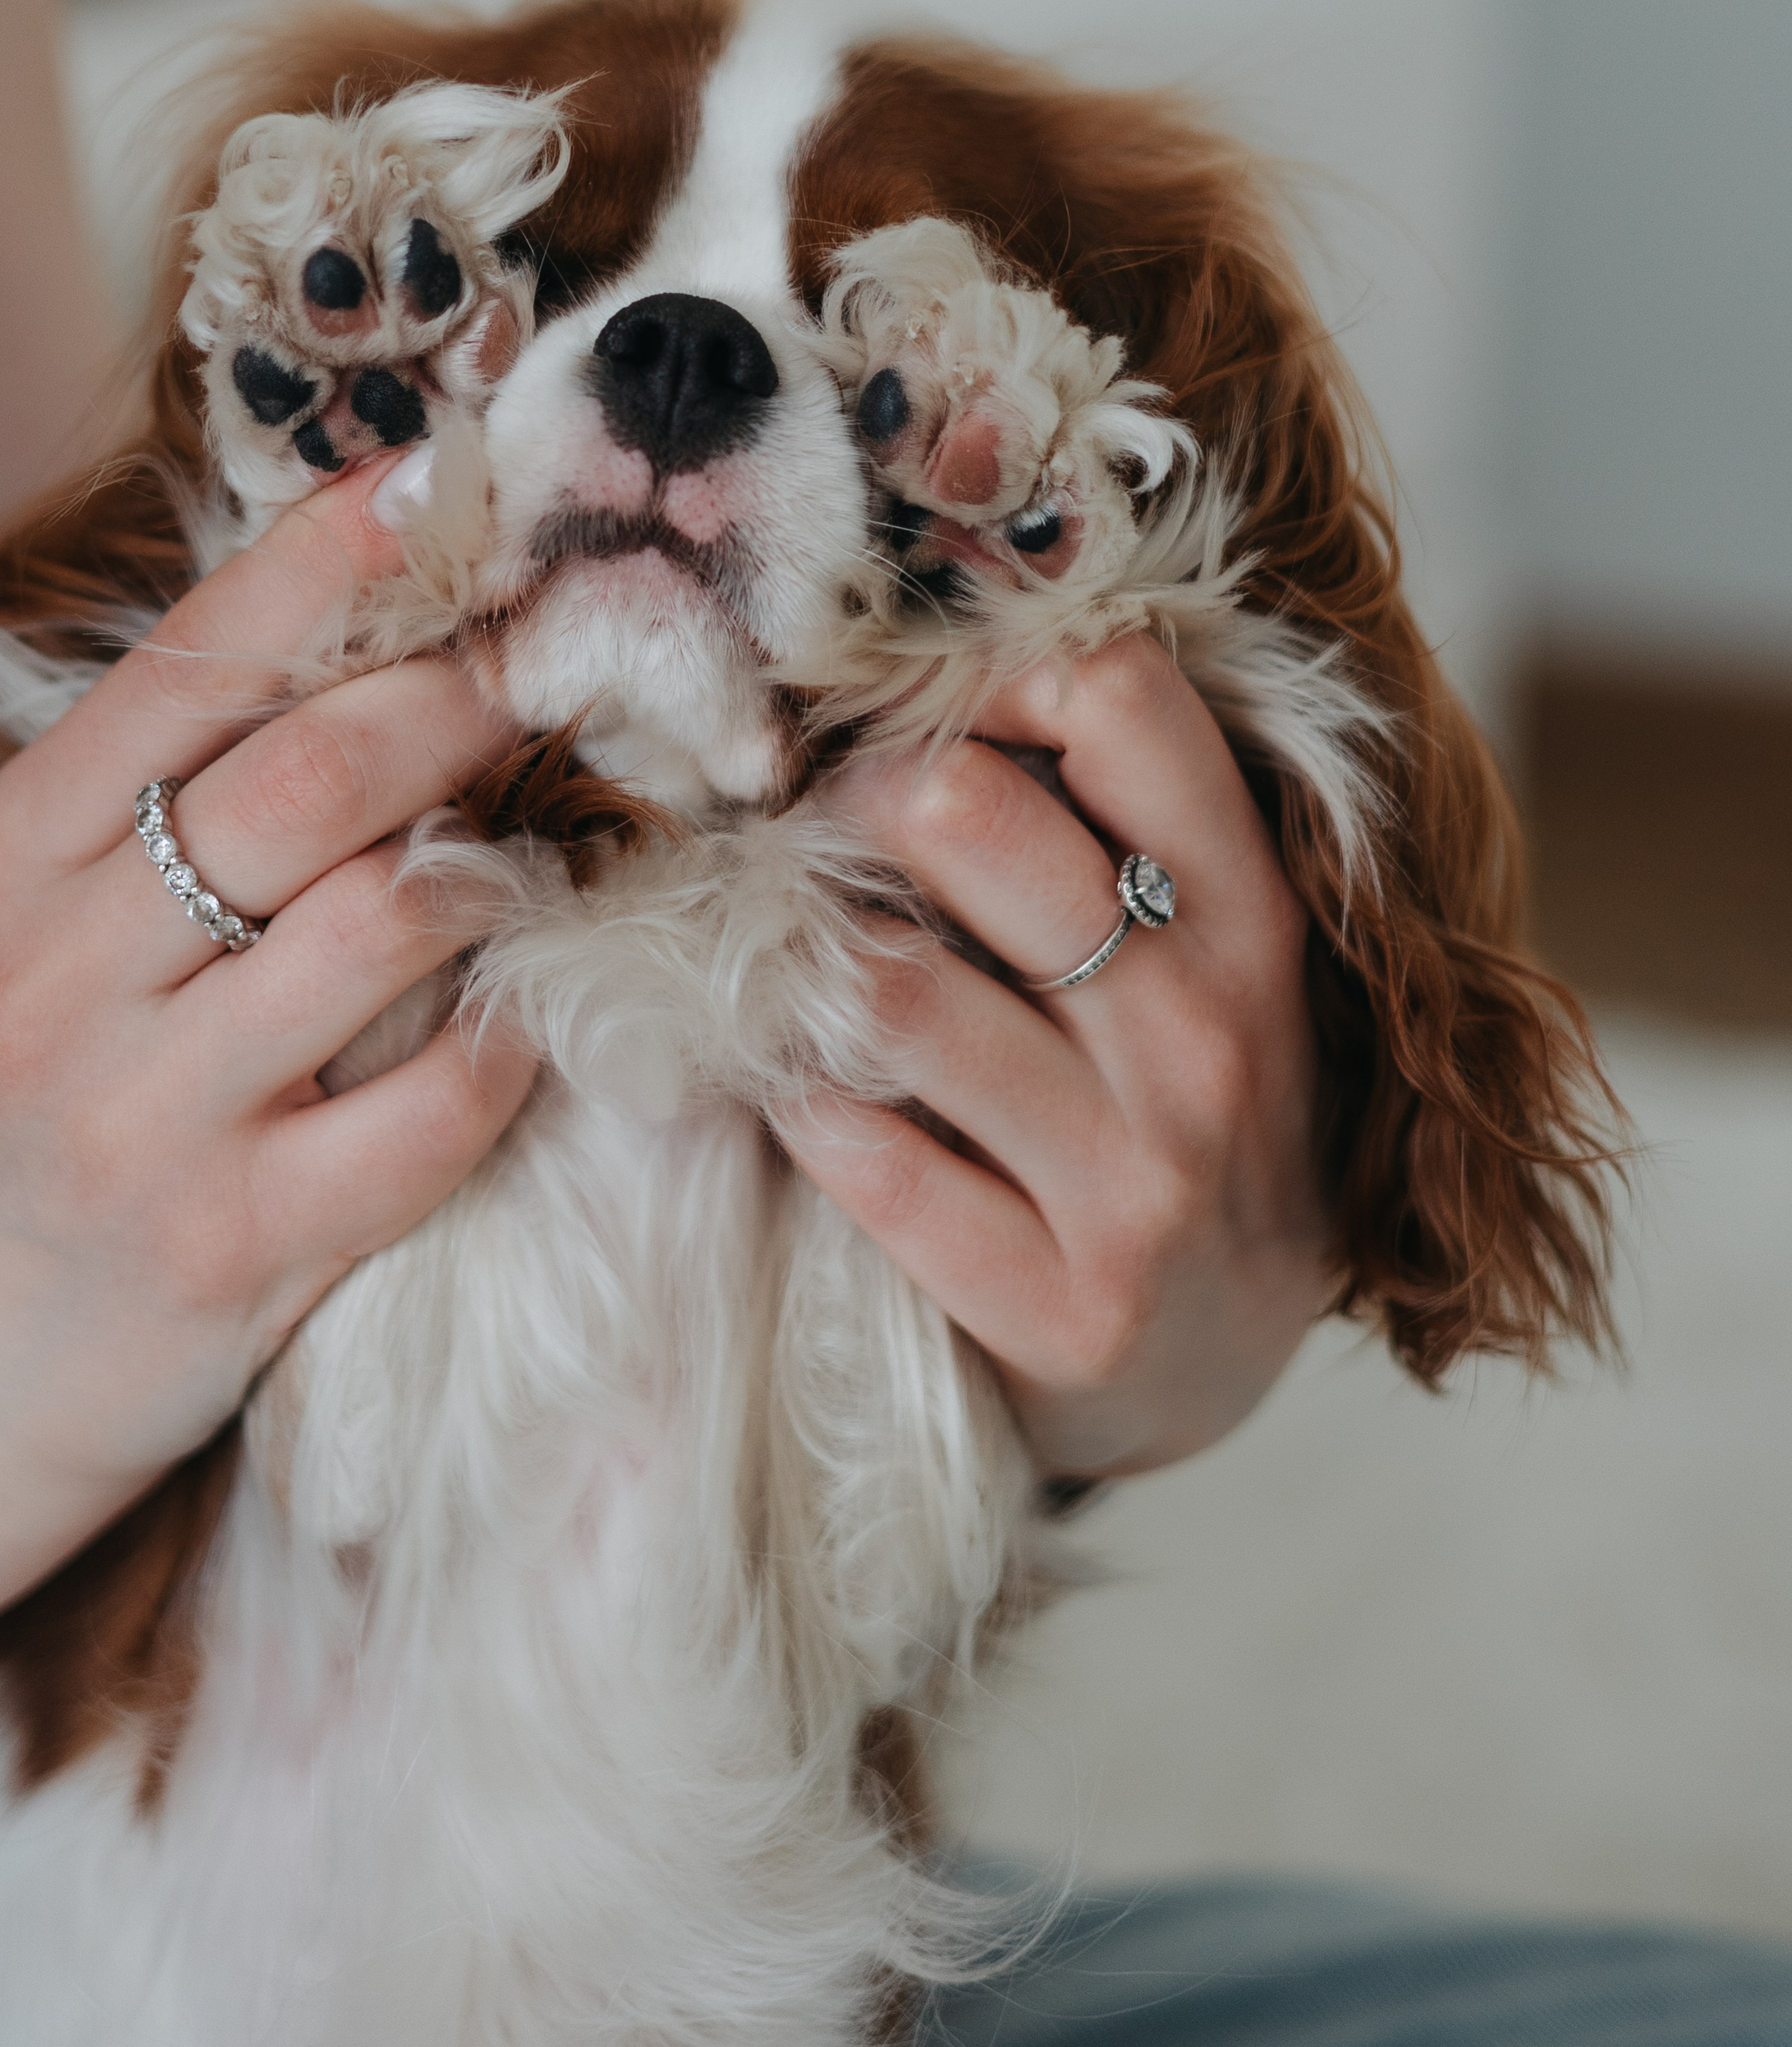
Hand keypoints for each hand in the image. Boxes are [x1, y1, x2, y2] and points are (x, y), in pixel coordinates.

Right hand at [0, 461, 532, 1721]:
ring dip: (503, 865)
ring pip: (392, 921)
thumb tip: (347, 630)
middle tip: (562, 656)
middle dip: (467, 693)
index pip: (189, 669)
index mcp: (9, 863)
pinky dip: (511, 1044)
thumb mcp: (26, 930)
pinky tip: (524, 1019)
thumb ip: (156, 797)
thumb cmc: (15, 1118)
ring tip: (538, 846)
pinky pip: (435, 1108)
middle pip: (317, 773)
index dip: (332, 563)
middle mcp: (65, 972)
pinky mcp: (241, 1247)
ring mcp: (151, 1115)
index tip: (441, 482)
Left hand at [784, 636, 1327, 1480]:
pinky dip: (804, 1109)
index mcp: (1250, 914)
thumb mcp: (1203, 955)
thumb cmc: (1176, 1111)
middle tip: (823, 835)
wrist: (1215, 1371)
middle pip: (966, 814)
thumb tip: (917, 682)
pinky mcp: (1061, 1310)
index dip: (984, 675)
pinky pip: (868, 1166)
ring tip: (795, 959)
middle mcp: (1206, 1033)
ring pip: (898, 992)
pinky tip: (808, 1094)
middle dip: (854, 800)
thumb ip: (1107, 825)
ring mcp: (1139, 1181)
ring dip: (805, 959)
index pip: (1119, 695)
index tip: (922, 722)